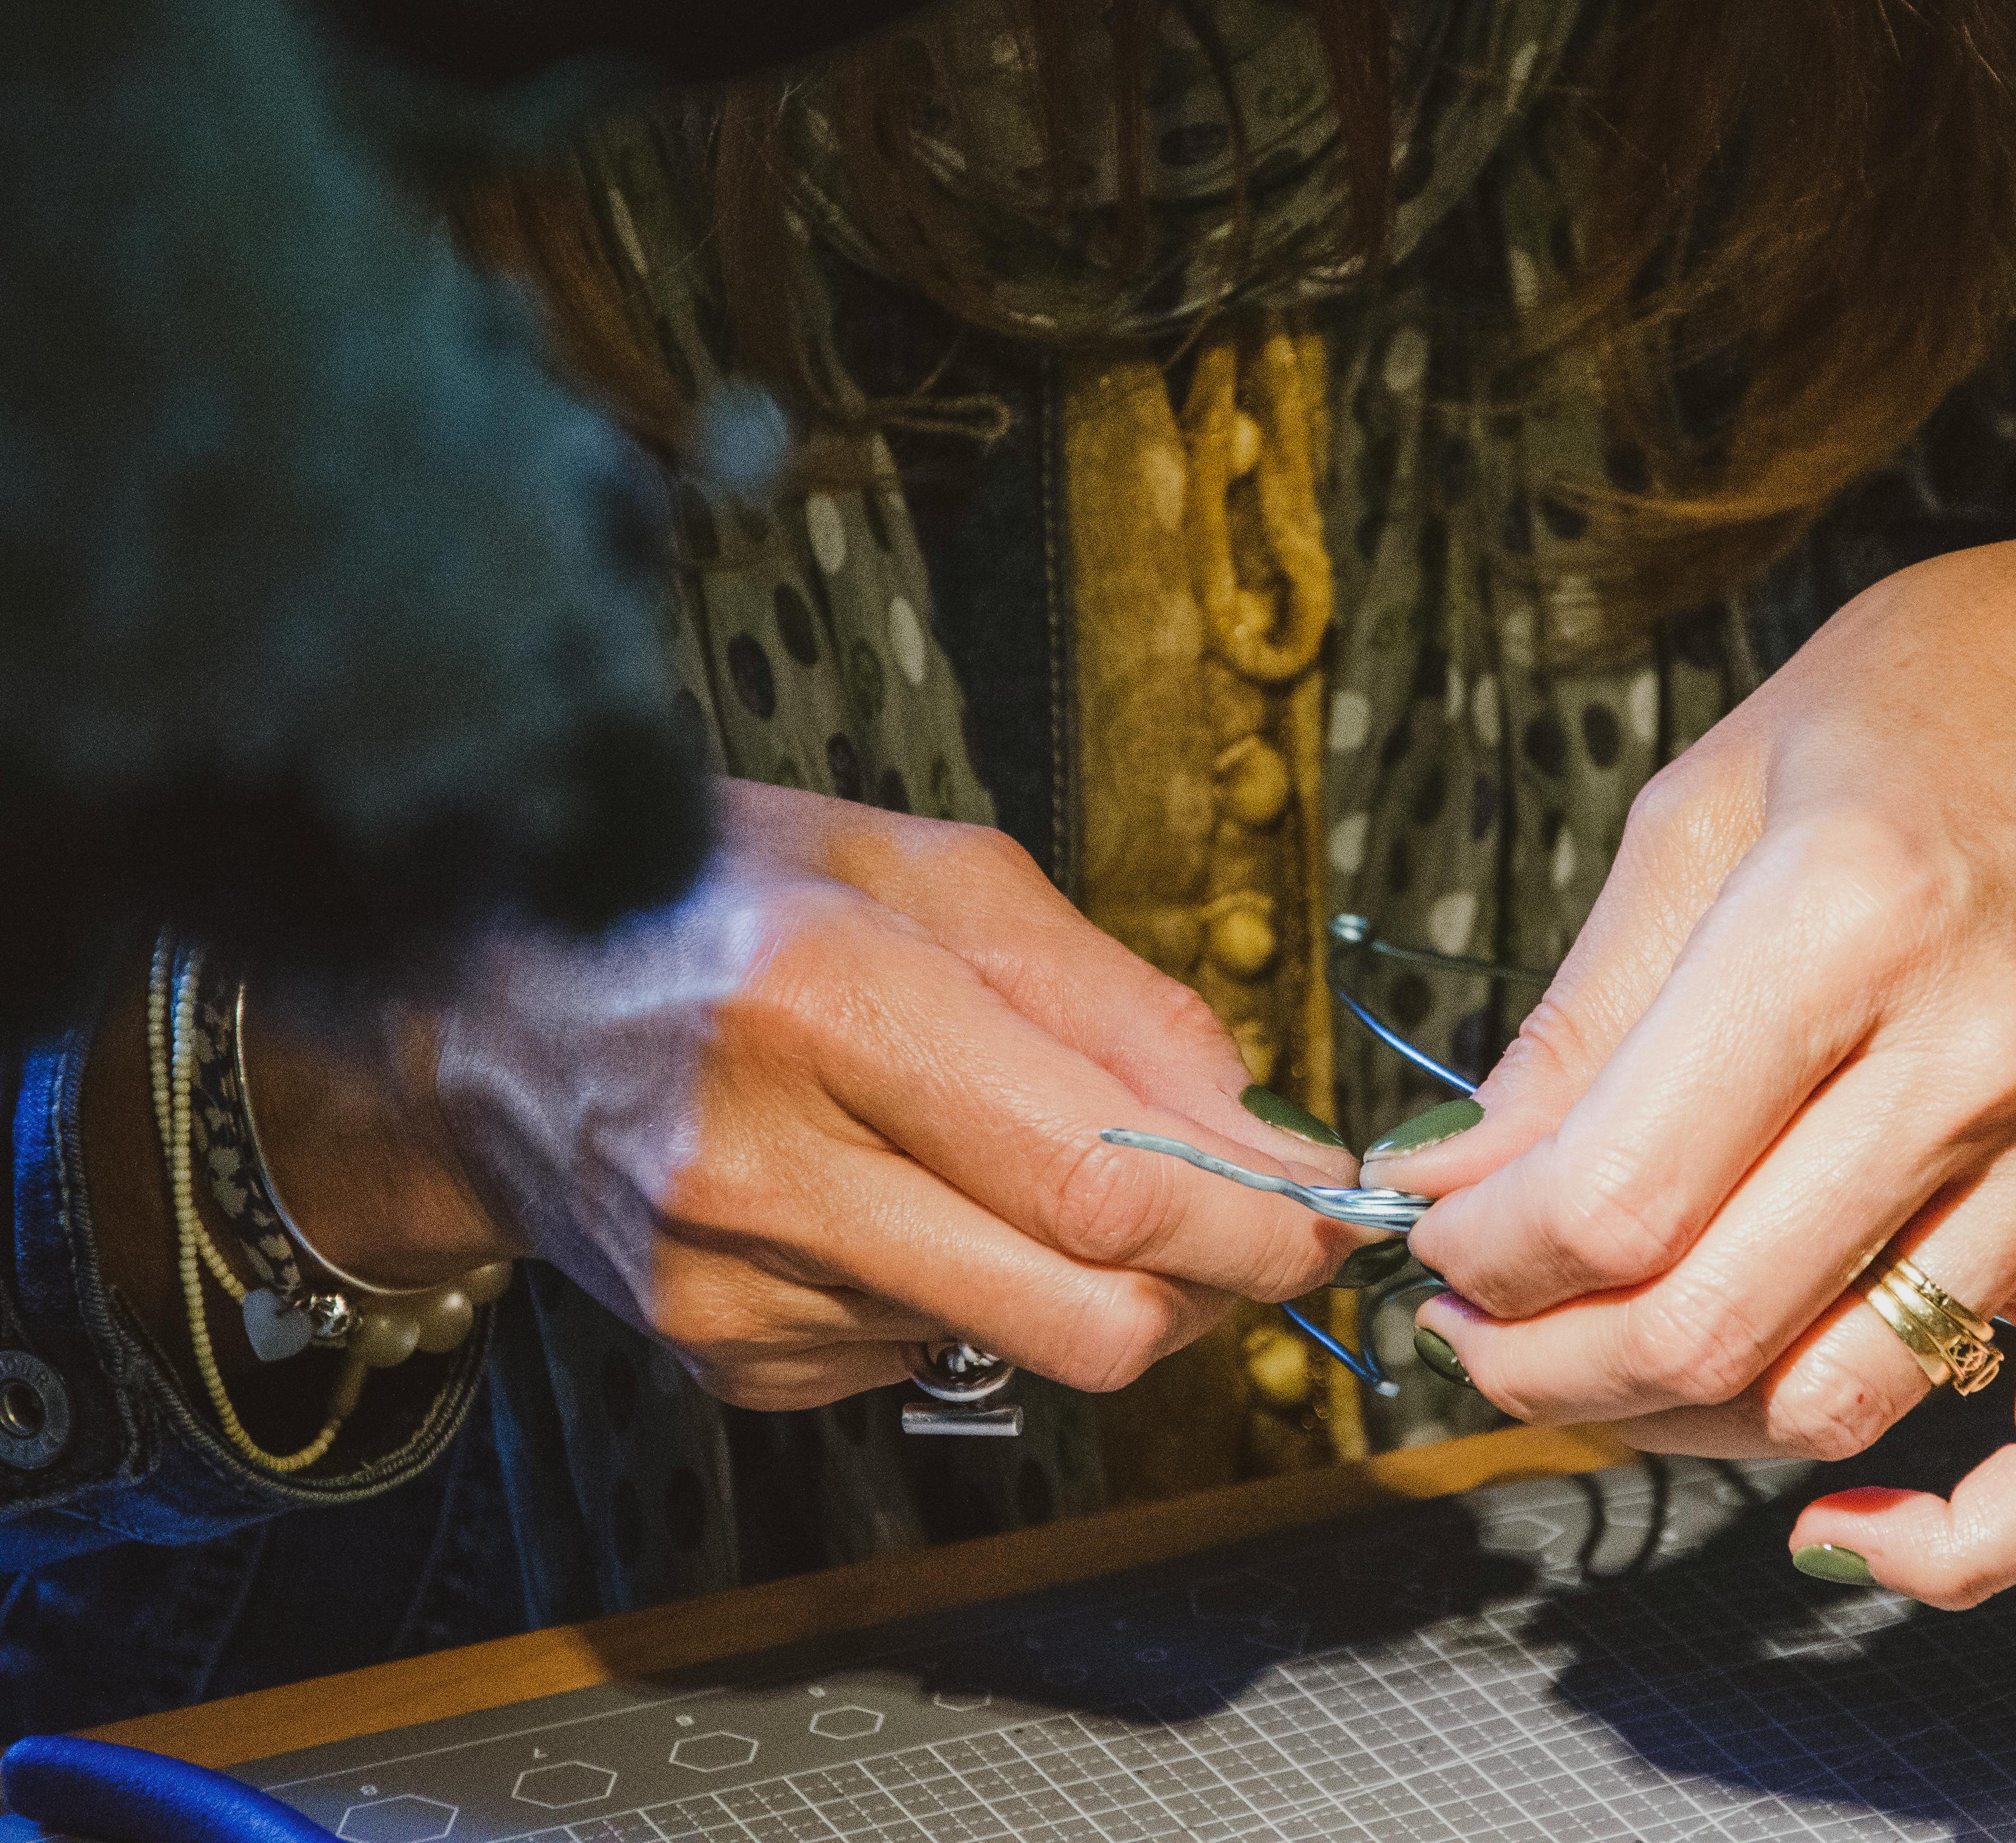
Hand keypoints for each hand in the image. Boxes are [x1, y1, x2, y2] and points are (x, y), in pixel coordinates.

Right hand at [222, 781, 1362, 1409]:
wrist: (470, 1004)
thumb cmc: (711, 903)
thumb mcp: (925, 871)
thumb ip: (1112, 999)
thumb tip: (1260, 1126)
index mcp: (830, 1008)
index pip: (1099, 1184)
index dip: (1251, 1224)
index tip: (1331, 1215)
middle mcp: (769, 1168)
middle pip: (1084, 1318)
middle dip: (1207, 1288)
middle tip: (1243, 1225)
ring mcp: (735, 1288)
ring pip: (1020, 1346)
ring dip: (1080, 1277)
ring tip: (1019, 1161)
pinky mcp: (722, 1359)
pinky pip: (927, 1359)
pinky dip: (966, 1291)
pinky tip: (903, 1198)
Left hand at [1376, 508, 2015, 1606]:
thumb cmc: (1932, 704)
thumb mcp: (1706, 798)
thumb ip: (1581, 1015)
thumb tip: (1454, 1175)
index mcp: (1843, 921)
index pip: (1615, 1198)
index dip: (1487, 1255)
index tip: (1443, 1237)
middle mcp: (1976, 1057)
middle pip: (1706, 1325)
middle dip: (1540, 1360)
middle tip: (1480, 1325)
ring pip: (1836, 1397)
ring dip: (1678, 1423)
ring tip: (1600, 1359)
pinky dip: (1960, 1546)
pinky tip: (1836, 1518)